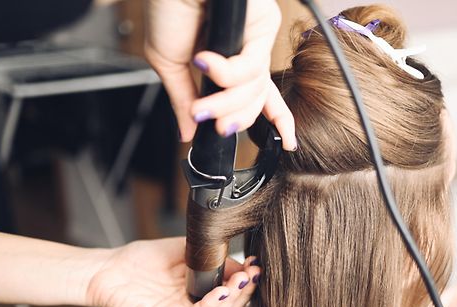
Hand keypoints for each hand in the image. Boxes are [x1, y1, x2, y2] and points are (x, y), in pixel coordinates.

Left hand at [86, 238, 259, 306]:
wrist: (105, 268)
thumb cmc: (139, 261)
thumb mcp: (182, 250)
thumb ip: (207, 254)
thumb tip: (236, 256)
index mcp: (198, 293)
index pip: (230, 293)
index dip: (245, 281)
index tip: (256, 266)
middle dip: (244, 291)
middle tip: (253, 275)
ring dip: (232, 299)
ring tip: (241, 282)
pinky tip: (220, 293)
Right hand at [145, 0, 295, 148]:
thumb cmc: (168, 7)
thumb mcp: (169, 64)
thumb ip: (182, 101)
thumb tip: (186, 133)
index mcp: (231, 63)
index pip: (260, 97)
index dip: (278, 121)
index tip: (288, 143)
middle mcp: (249, 52)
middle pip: (257, 100)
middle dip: (236, 120)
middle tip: (217, 128)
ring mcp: (258, 39)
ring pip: (254, 88)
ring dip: (225, 104)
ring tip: (201, 106)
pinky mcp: (262, 25)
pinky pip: (251, 65)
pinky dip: (226, 73)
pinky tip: (205, 62)